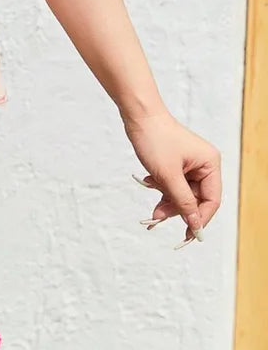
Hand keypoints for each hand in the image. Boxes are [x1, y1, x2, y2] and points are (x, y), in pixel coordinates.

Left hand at [122, 107, 221, 247]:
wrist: (137, 114)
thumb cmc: (154, 139)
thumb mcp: (168, 176)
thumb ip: (183, 202)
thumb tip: (195, 225)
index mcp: (210, 164)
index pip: (211, 200)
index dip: (200, 218)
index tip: (188, 235)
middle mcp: (204, 164)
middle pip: (196, 198)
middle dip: (177, 209)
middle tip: (157, 217)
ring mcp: (190, 163)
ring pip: (182, 192)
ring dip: (167, 200)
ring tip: (151, 207)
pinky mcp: (177, 162)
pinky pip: (173, 183)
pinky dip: (162, 188)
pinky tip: (149, 182)